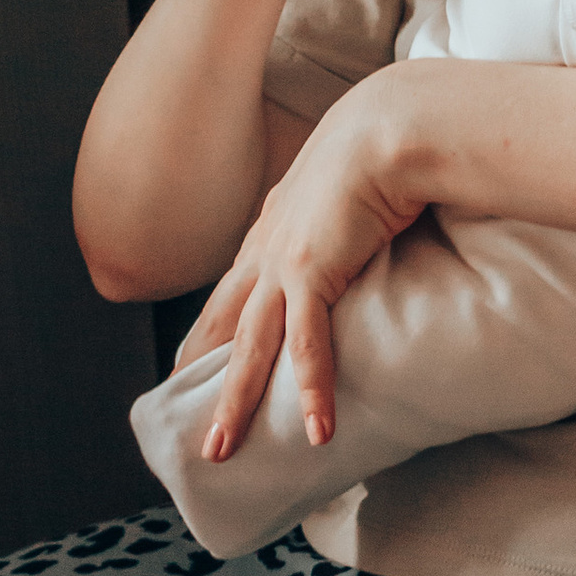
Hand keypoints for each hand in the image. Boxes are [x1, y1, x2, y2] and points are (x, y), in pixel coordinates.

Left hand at [178, 82, 430, 457]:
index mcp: (272, 228)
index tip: (192, 367)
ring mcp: (283, 262)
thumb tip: (360, 232)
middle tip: (186, 423)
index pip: (230, 293)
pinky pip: (308, 345)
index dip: (209, 334)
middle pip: (221, 326)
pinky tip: (314, 430)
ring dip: (233, 404)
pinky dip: (310, 389)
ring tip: (221, 450)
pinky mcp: (313, 271)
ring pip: (248, 348)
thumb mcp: (346, 188)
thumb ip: (338, 216)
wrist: (390, 125)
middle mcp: (266, 248)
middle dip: (199, 377)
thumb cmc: (381, 147)